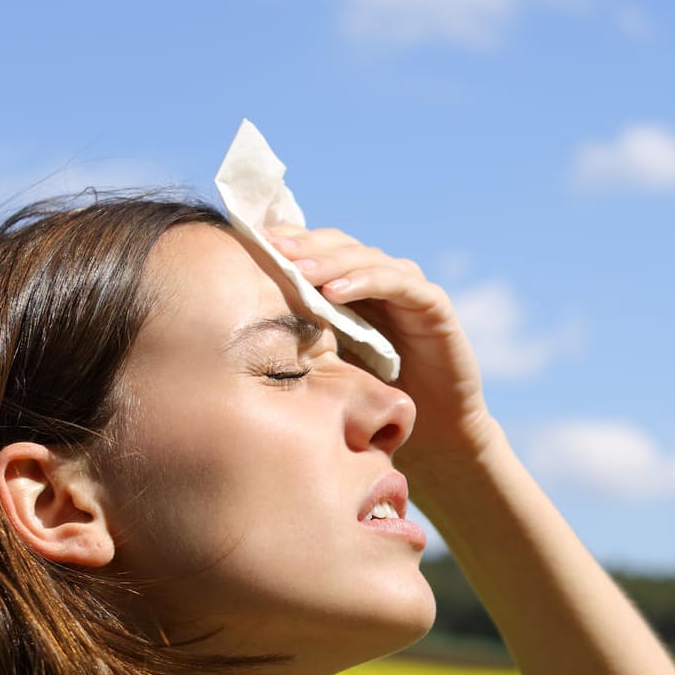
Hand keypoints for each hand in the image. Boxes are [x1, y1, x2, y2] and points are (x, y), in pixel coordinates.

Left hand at [262, 225, 495, 467]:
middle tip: (268, 248)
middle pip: (338, 245)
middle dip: (301, 246)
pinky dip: (366, 281)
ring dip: (328, 261)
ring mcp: (408, 288)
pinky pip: (398, 282)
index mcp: (353, 288)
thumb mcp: (328, 364)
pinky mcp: (433, 305)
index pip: (317, 250)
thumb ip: (301, 337)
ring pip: (364, 258)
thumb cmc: (377, 400)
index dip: (286, 243)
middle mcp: (380, 280)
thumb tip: (240, 325)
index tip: (248, 244)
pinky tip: (336, 291)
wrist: (434, 431)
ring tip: (297, 270)